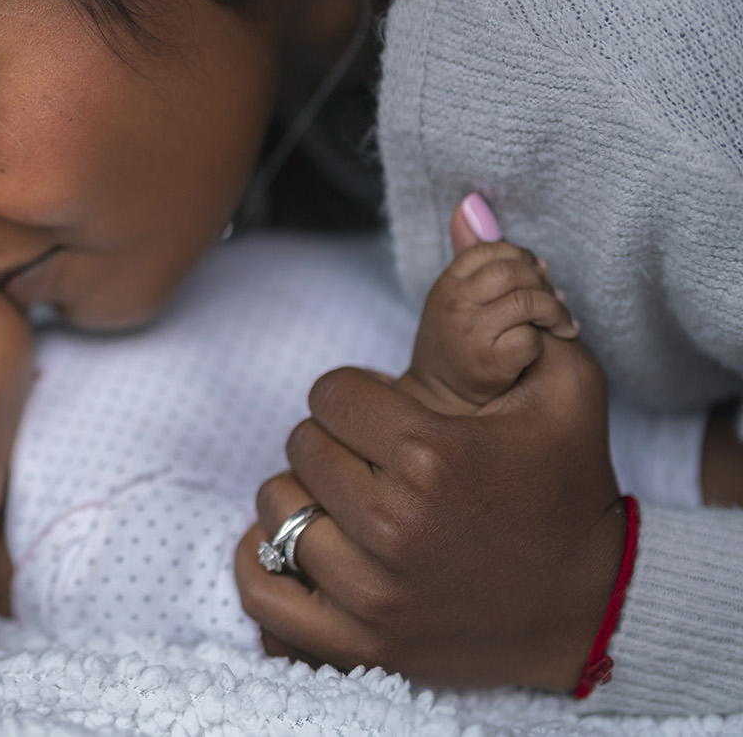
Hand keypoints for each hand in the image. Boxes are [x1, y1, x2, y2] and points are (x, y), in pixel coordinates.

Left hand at [235, 338, 625, 690]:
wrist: (591, 604)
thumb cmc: (565, 489)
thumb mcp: (566, 386)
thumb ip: (511, 304)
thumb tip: (467, 209)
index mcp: (433, 457)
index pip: (330, 394)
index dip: (357, 396)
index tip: (387, 415)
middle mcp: (396, 526)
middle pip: (301, 447)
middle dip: (333, 443)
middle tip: (374, 461)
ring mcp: (373, 592)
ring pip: (276, 511)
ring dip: (302, 499)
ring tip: (346, 502)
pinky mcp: (360, 644)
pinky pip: (263, 595)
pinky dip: (263, 565)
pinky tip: (296, 545)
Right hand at [403, 239, 577, 411]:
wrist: (442, 399)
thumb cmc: (457, 343)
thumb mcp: (454, 294)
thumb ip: (468, 251)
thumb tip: (472, 202)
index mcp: (447, 284)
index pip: (493, 250)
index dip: (523, 259)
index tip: (536, 276)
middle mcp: (454, 306)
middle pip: (514, 272)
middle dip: (543, 285)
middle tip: (554, 302)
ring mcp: (470, 334)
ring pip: (528, 302)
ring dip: (555, 312)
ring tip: (561, 325)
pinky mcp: (489, 364)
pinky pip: (531, 339)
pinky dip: (544, 342)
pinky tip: (546, 347)